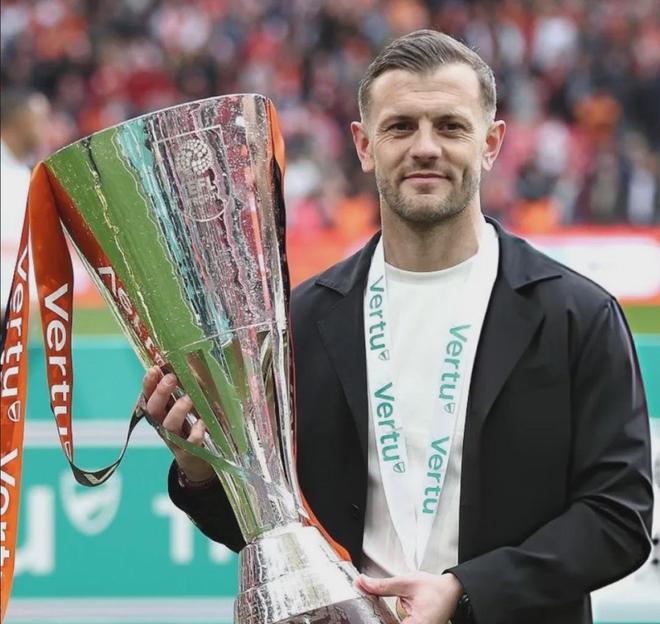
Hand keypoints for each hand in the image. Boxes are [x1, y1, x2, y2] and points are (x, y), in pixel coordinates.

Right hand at [142, 366, 214, 482]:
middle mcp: (164, 425)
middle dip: (160, 393)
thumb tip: (189, 360)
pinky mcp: (189, 452)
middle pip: (154, 410)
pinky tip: (202, 423)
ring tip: (188, 399)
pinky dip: (195, 433)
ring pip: (169, 426)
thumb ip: (187, 386)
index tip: (154, 370)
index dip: (149, 384)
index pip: (149, 396)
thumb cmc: (193, 426)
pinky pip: (190, 443)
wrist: (200, 461)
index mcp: (162, 412)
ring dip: (177, 411)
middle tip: (171, 379)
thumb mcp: (189, 405)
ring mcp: (175, 440)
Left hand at [355, 571, 463, 623]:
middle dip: (376, 619)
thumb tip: (362, 584)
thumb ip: (382, 586)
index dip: (374, 621)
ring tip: (372, 614)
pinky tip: (382, 616)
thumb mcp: (405, 583)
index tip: (361, 616)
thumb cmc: (435, 588)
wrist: (451, 590)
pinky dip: (390, 620)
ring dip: (382, 619)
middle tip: (364, 613)